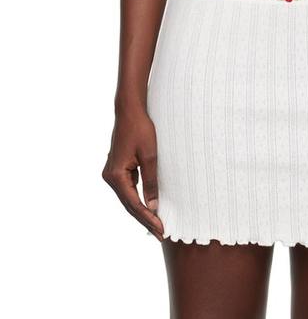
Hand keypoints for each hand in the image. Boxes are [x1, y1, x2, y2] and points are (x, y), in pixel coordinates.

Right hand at [101, 105, 163, 240]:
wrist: (129, 110)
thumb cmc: (141, 129)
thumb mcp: (150, 156)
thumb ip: (151, 182)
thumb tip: (153, 206)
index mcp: (116, 175)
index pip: (134, 203)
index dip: (148, 218)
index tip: (161, 229)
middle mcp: (110, 177)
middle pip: (129, 204)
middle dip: (145, 219)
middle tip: (161, 233)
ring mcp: (112, 173)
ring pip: (128, 198)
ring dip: (141, 210)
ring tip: (156, 224)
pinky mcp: (117, 169)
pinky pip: (128, 189)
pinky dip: (138, 199)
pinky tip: (149, 206)